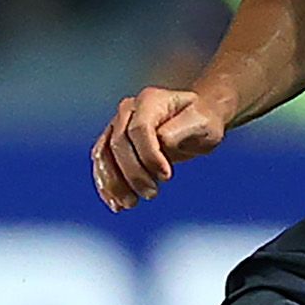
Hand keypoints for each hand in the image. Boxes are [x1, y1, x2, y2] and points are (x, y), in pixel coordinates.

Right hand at [93, 88, 226, 209]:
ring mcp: (117, 126)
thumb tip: (161, 141)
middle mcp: (128, 110)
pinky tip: (115, 204)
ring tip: (130, 204)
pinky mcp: (112, 143)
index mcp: (150, 101)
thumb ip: (181, 130)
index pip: (139, 129)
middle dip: (133, 173)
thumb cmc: (201, 121)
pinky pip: (102, 164)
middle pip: (119, 144)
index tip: (166, 176)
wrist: (194, 123)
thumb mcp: (202, 124)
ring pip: (104, 155)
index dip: (149, 155)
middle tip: (151, 194)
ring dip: (114, 183)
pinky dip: (106, 185)